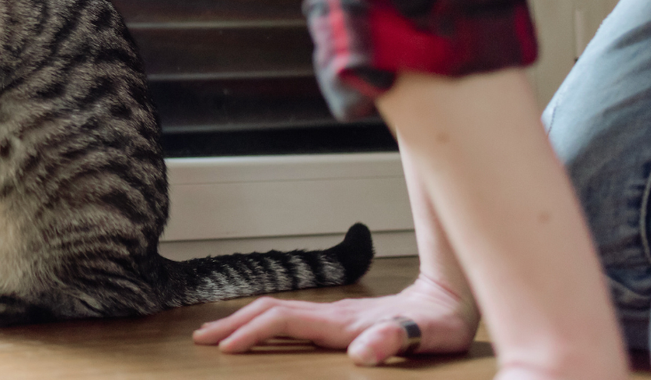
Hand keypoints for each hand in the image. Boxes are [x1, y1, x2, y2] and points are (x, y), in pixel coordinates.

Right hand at [192, 272, 478, 364]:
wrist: (450, 298)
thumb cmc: (440, 323)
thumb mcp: (426, 337)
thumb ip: (394, 340)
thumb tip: (362, 352)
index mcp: (342, 321)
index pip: (283, 321)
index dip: (251, 333)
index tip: (225, 349)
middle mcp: (332, 314)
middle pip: (268, 310)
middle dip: (232, 323)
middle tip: (200, 338)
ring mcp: (334, 313)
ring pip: (276, 311)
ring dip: (243, 320)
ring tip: (217, 333)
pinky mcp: (340, 318)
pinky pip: (290, 318)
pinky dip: (264, 322)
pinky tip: (260, 331)